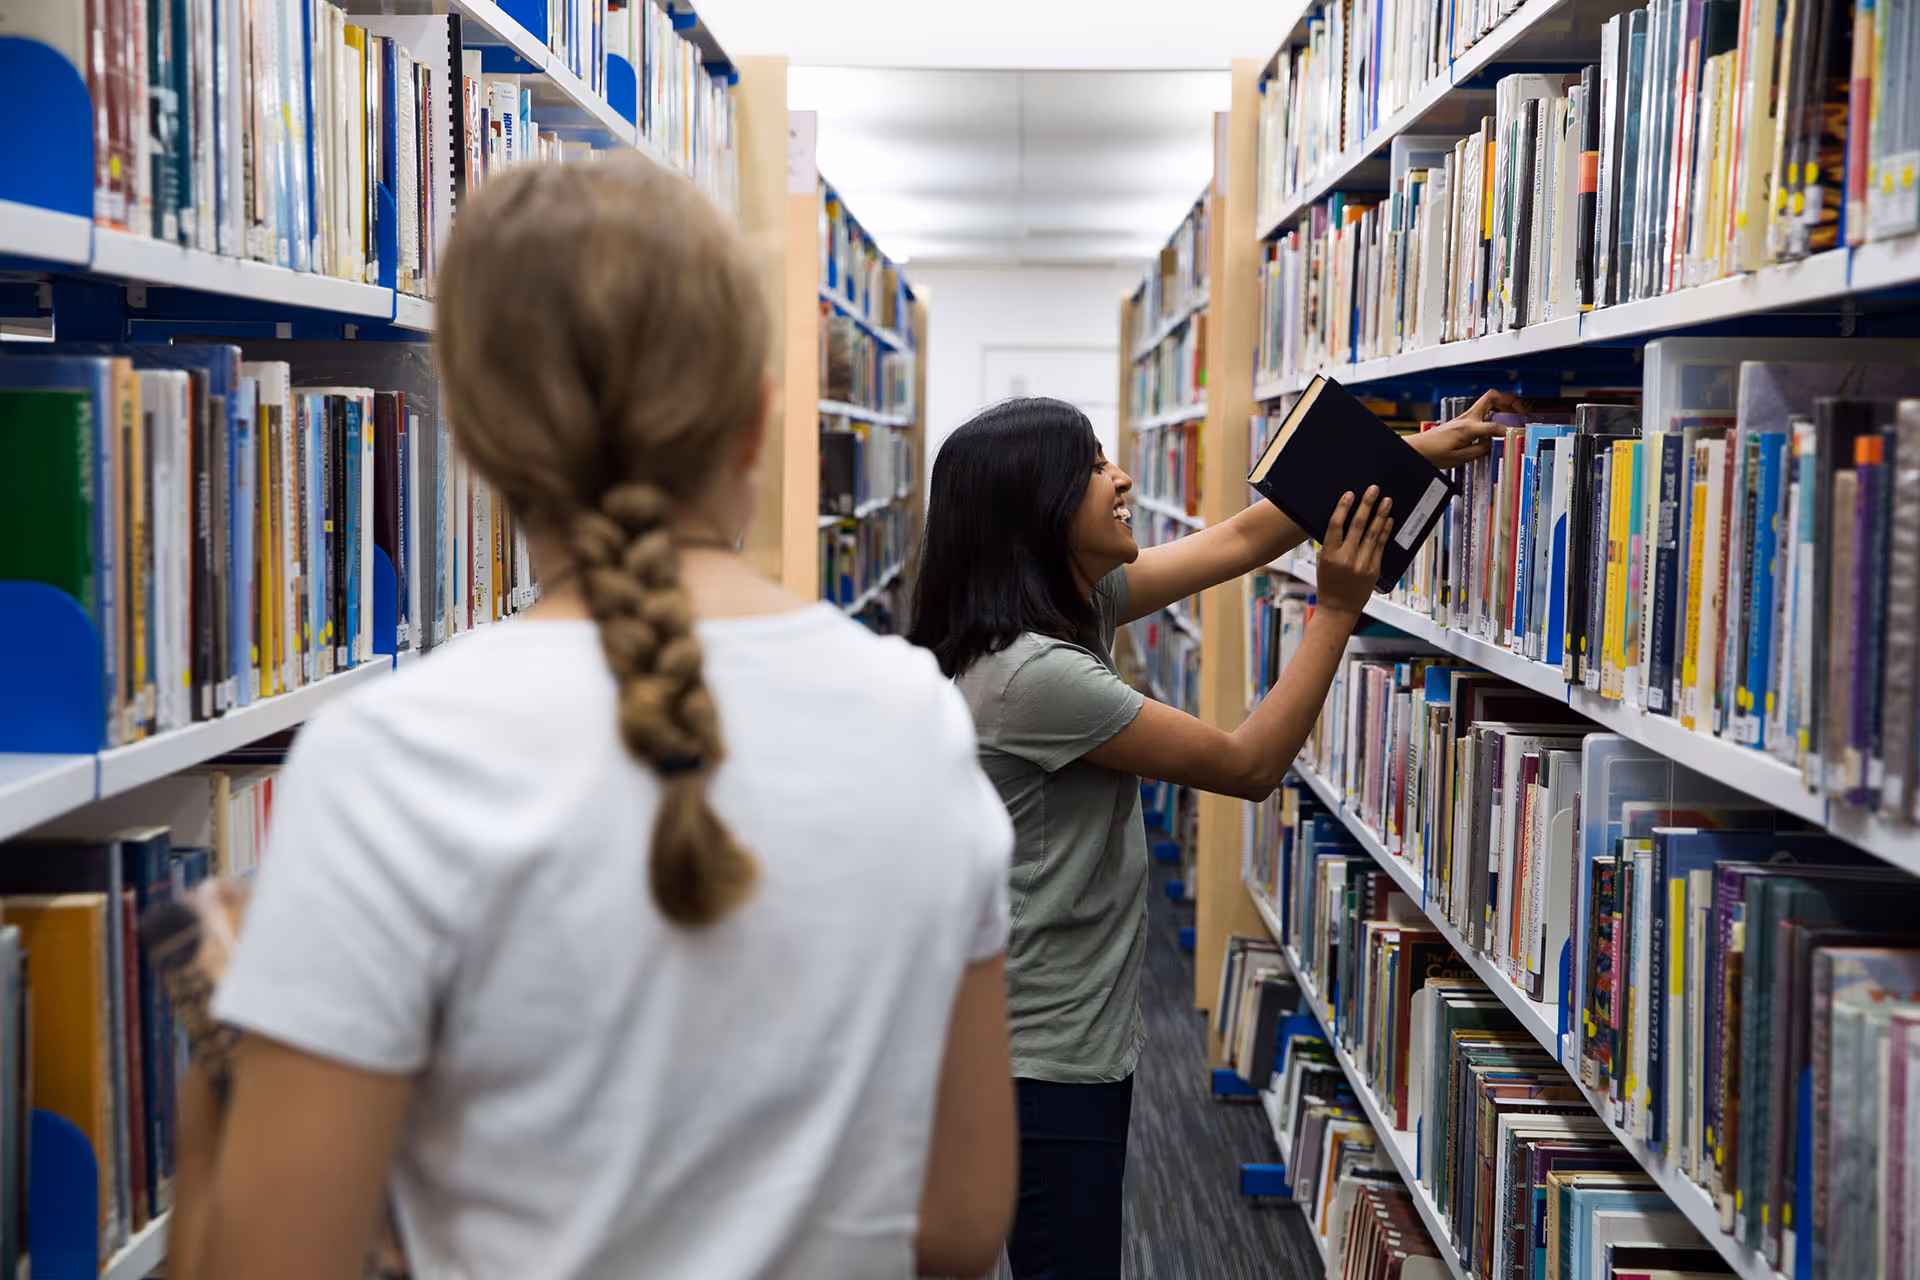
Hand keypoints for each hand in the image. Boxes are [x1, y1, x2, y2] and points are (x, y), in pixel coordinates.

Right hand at [1315, 487, 1392, 618]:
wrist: (1339, 608)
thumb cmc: (1328, 584)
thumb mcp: (1322, 562)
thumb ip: (1330, 544)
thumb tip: (1341, 521)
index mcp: (1329, 555)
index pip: (1336, 525)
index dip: (1343, 508)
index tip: (1350, 494)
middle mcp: (1346, 558)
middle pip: (1358, 525)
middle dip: (1366, 505)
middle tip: (1373, 490)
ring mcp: (1362, 564)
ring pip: (1373, 534)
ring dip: (1380, 515)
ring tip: (1386, 501)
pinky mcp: (1373, 570)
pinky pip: (1381, 546)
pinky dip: (1385, 532)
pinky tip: (1388, 520)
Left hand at [1408, 388, 1522, 467]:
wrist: (1417, 449)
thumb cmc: (1433, 454)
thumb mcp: (1459, 458)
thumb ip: (1480, 451)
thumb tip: (1494, 446)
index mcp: (1468, 428)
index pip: (1494, 426)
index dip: (1507, 431)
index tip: (1516, 435)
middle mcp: (1467, 418)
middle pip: (1492, 397)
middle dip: (1510, 399)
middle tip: (1521, 407)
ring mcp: (1464, 417)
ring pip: (1488, 400)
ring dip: (1503, 403)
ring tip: (1514, 411)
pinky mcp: (1462, 420)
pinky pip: (1482, 410)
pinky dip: (1494, 411)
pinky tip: (1498, 421)